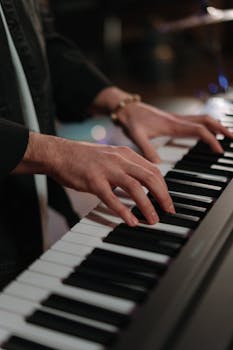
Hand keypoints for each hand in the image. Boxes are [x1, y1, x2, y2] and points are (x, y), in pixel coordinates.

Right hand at [14, 132, 174, 225]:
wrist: (59, 153)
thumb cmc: (83, 158)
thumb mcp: (110, 157)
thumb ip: (126, 167)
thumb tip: (141, 183)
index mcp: (125, 154)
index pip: (153, 170)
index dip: (164, 187)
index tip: (167, 200)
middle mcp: (119, 159)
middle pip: (150, 178)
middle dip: (163, 196)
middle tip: (168, 211)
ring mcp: (106, 169)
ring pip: (135, 187)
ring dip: (147, 205)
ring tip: (153, 220)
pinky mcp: (93, 181)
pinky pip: (112, 198)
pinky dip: (124, 211)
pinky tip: (131, 221)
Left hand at [115, 101, 232, 162]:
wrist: (125, 108)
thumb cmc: (131, 120)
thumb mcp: (136, 136)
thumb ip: (147, 149)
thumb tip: (157, 164)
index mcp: (172, 124)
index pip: (199, 130)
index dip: (211, 139)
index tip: (219, 150)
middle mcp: (177, 120)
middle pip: (206, 120)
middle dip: (221, 129)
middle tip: (232, 139)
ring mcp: (176, 118)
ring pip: (202, 118)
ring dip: (216, 125)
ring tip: (226, 135)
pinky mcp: (173, 119)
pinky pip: (194, 120)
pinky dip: (205, 125)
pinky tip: (206, 131)